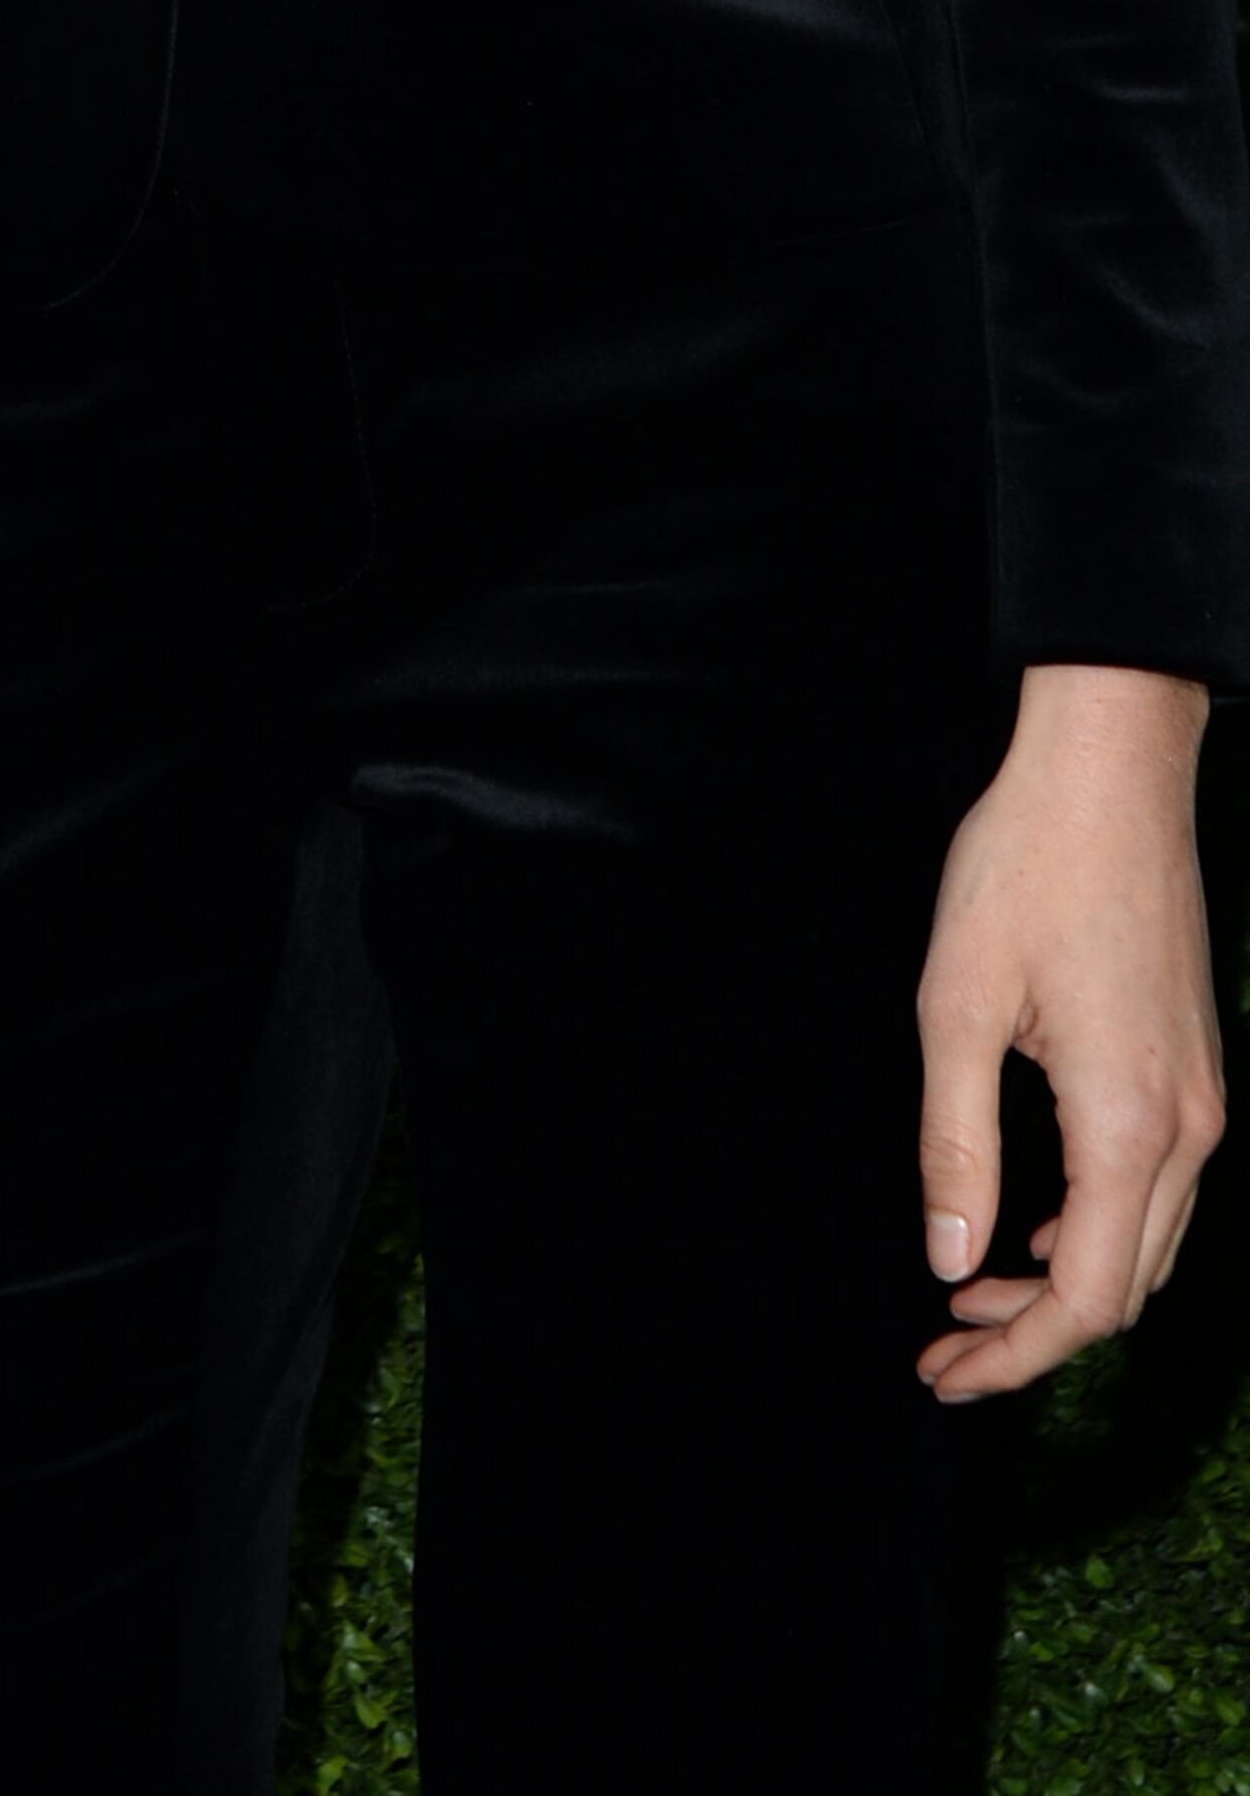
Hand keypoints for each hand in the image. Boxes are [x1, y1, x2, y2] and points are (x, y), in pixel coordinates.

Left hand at [916, 665, 1219, 1398]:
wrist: (1110, 770)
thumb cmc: (1026, 866)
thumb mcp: (956, 1004)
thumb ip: (955, 1145)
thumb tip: (949, 1261)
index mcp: (1130, 1124)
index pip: (1089, 1298)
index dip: (1018, 1356)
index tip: (942, 1376)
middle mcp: (1189, 1129)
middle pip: (1126, 1289)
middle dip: (1035, 1335)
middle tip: (942, 1349)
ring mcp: (1204, 1100)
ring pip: (1146, 1244)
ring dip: (1064, 1282)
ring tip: (971, 1292)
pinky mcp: (1195, 1069)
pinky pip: (1156, 1189)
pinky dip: (1095, 1227)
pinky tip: (1031, 1221)